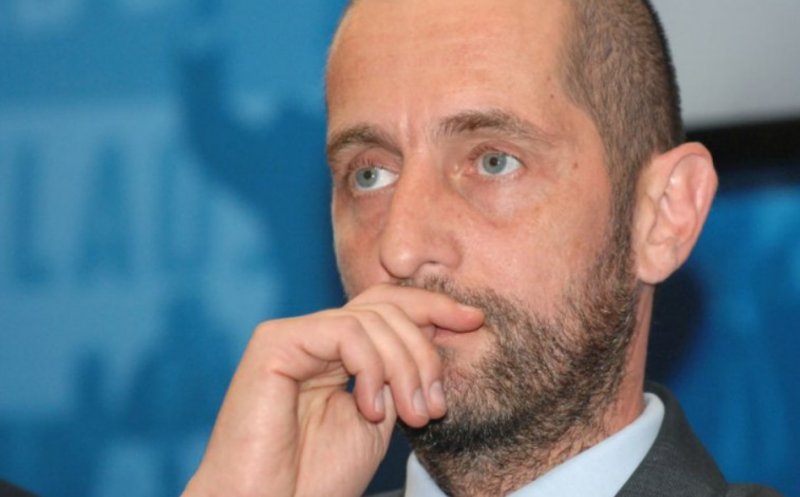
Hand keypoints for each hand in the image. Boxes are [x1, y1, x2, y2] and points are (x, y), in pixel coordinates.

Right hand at [181, 284, 483, 496]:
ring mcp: (292, 336)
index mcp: (336, 353)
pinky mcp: (275, 342)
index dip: (433, 306)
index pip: (387, 308)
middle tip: (437, 405)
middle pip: (385, 307)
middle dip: (425, 351)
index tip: (475, 319)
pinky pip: (345, 332)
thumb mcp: (381, 416)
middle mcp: (314, 337)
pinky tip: (370, 408)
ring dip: (406, 368)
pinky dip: (372, 368)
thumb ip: (399, 372)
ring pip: (371, 319)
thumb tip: (440, 326)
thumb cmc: (317, 476)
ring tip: (414, 416)